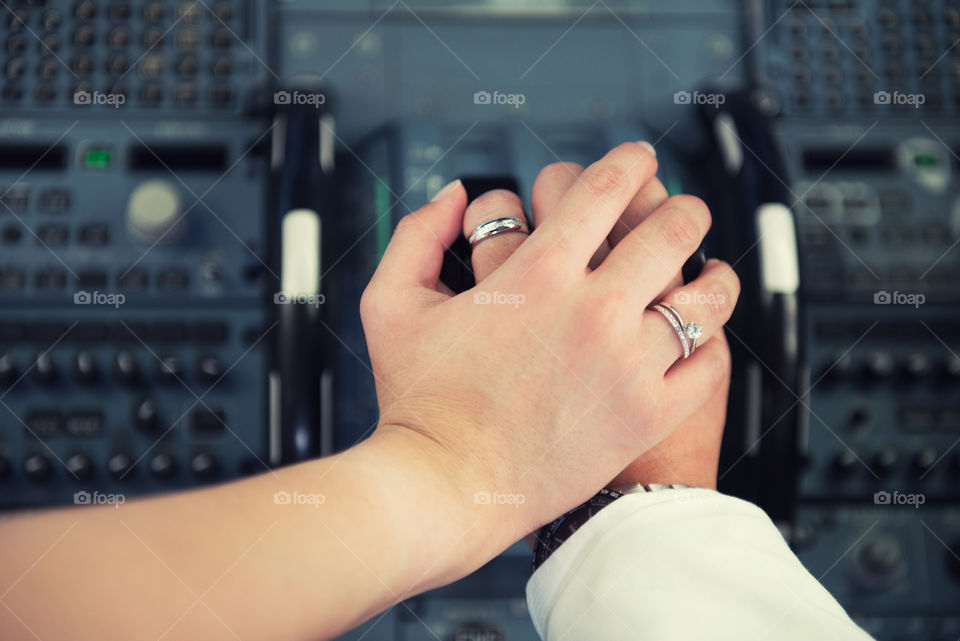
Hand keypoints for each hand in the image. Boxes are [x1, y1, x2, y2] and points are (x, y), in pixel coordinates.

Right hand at [360, 142, 739, 586]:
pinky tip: (704, 335)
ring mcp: (627, 363)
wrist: (445, 486)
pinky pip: (708, 364)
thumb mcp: (391, 304)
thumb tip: (452, 195)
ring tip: (711, 268)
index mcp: (535, 274)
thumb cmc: (417, 401)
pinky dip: (714, 342)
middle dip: (683, 207)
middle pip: (669, 229)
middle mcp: (592, 310)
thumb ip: (417, 234)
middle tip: (684, 209)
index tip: (637, 158)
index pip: (605, 189)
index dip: (629, 160)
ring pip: (704, 296)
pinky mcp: (646, 414)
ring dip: (714, 273)